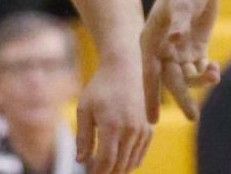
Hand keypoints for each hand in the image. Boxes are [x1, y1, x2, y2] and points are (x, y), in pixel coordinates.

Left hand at [75, 57, 153, 173]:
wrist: (124, 67)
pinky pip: (141, 153)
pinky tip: (121, 162)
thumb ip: (83, 137)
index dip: (97, 173)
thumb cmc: (100, 87)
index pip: (106, 162)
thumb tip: (81, 161)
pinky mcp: (149, 126)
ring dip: (119, 169)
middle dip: (107, 173)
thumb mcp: (85, 109)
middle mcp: (130, 129)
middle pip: (120, 165)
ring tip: (106, 168)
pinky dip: (131, 162)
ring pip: (131, 162)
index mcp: (112, 126)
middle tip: (96, 172)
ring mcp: (142, 128)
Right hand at [141, 0, 220, 120]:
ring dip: (200, 80)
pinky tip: (215, 70)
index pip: (149, 75)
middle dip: (182, 97)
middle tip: (192, 117)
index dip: (151, 96)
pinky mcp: (195, 45)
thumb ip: (179, 21)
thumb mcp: (181, 2)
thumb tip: (175, 38)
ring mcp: (180, 48)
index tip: (152, 120)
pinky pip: (200, 67)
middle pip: (171, 80)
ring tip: (214, 75)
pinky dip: (207, 71)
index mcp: (150, 41)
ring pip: (188, 75)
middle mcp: (163, 49)